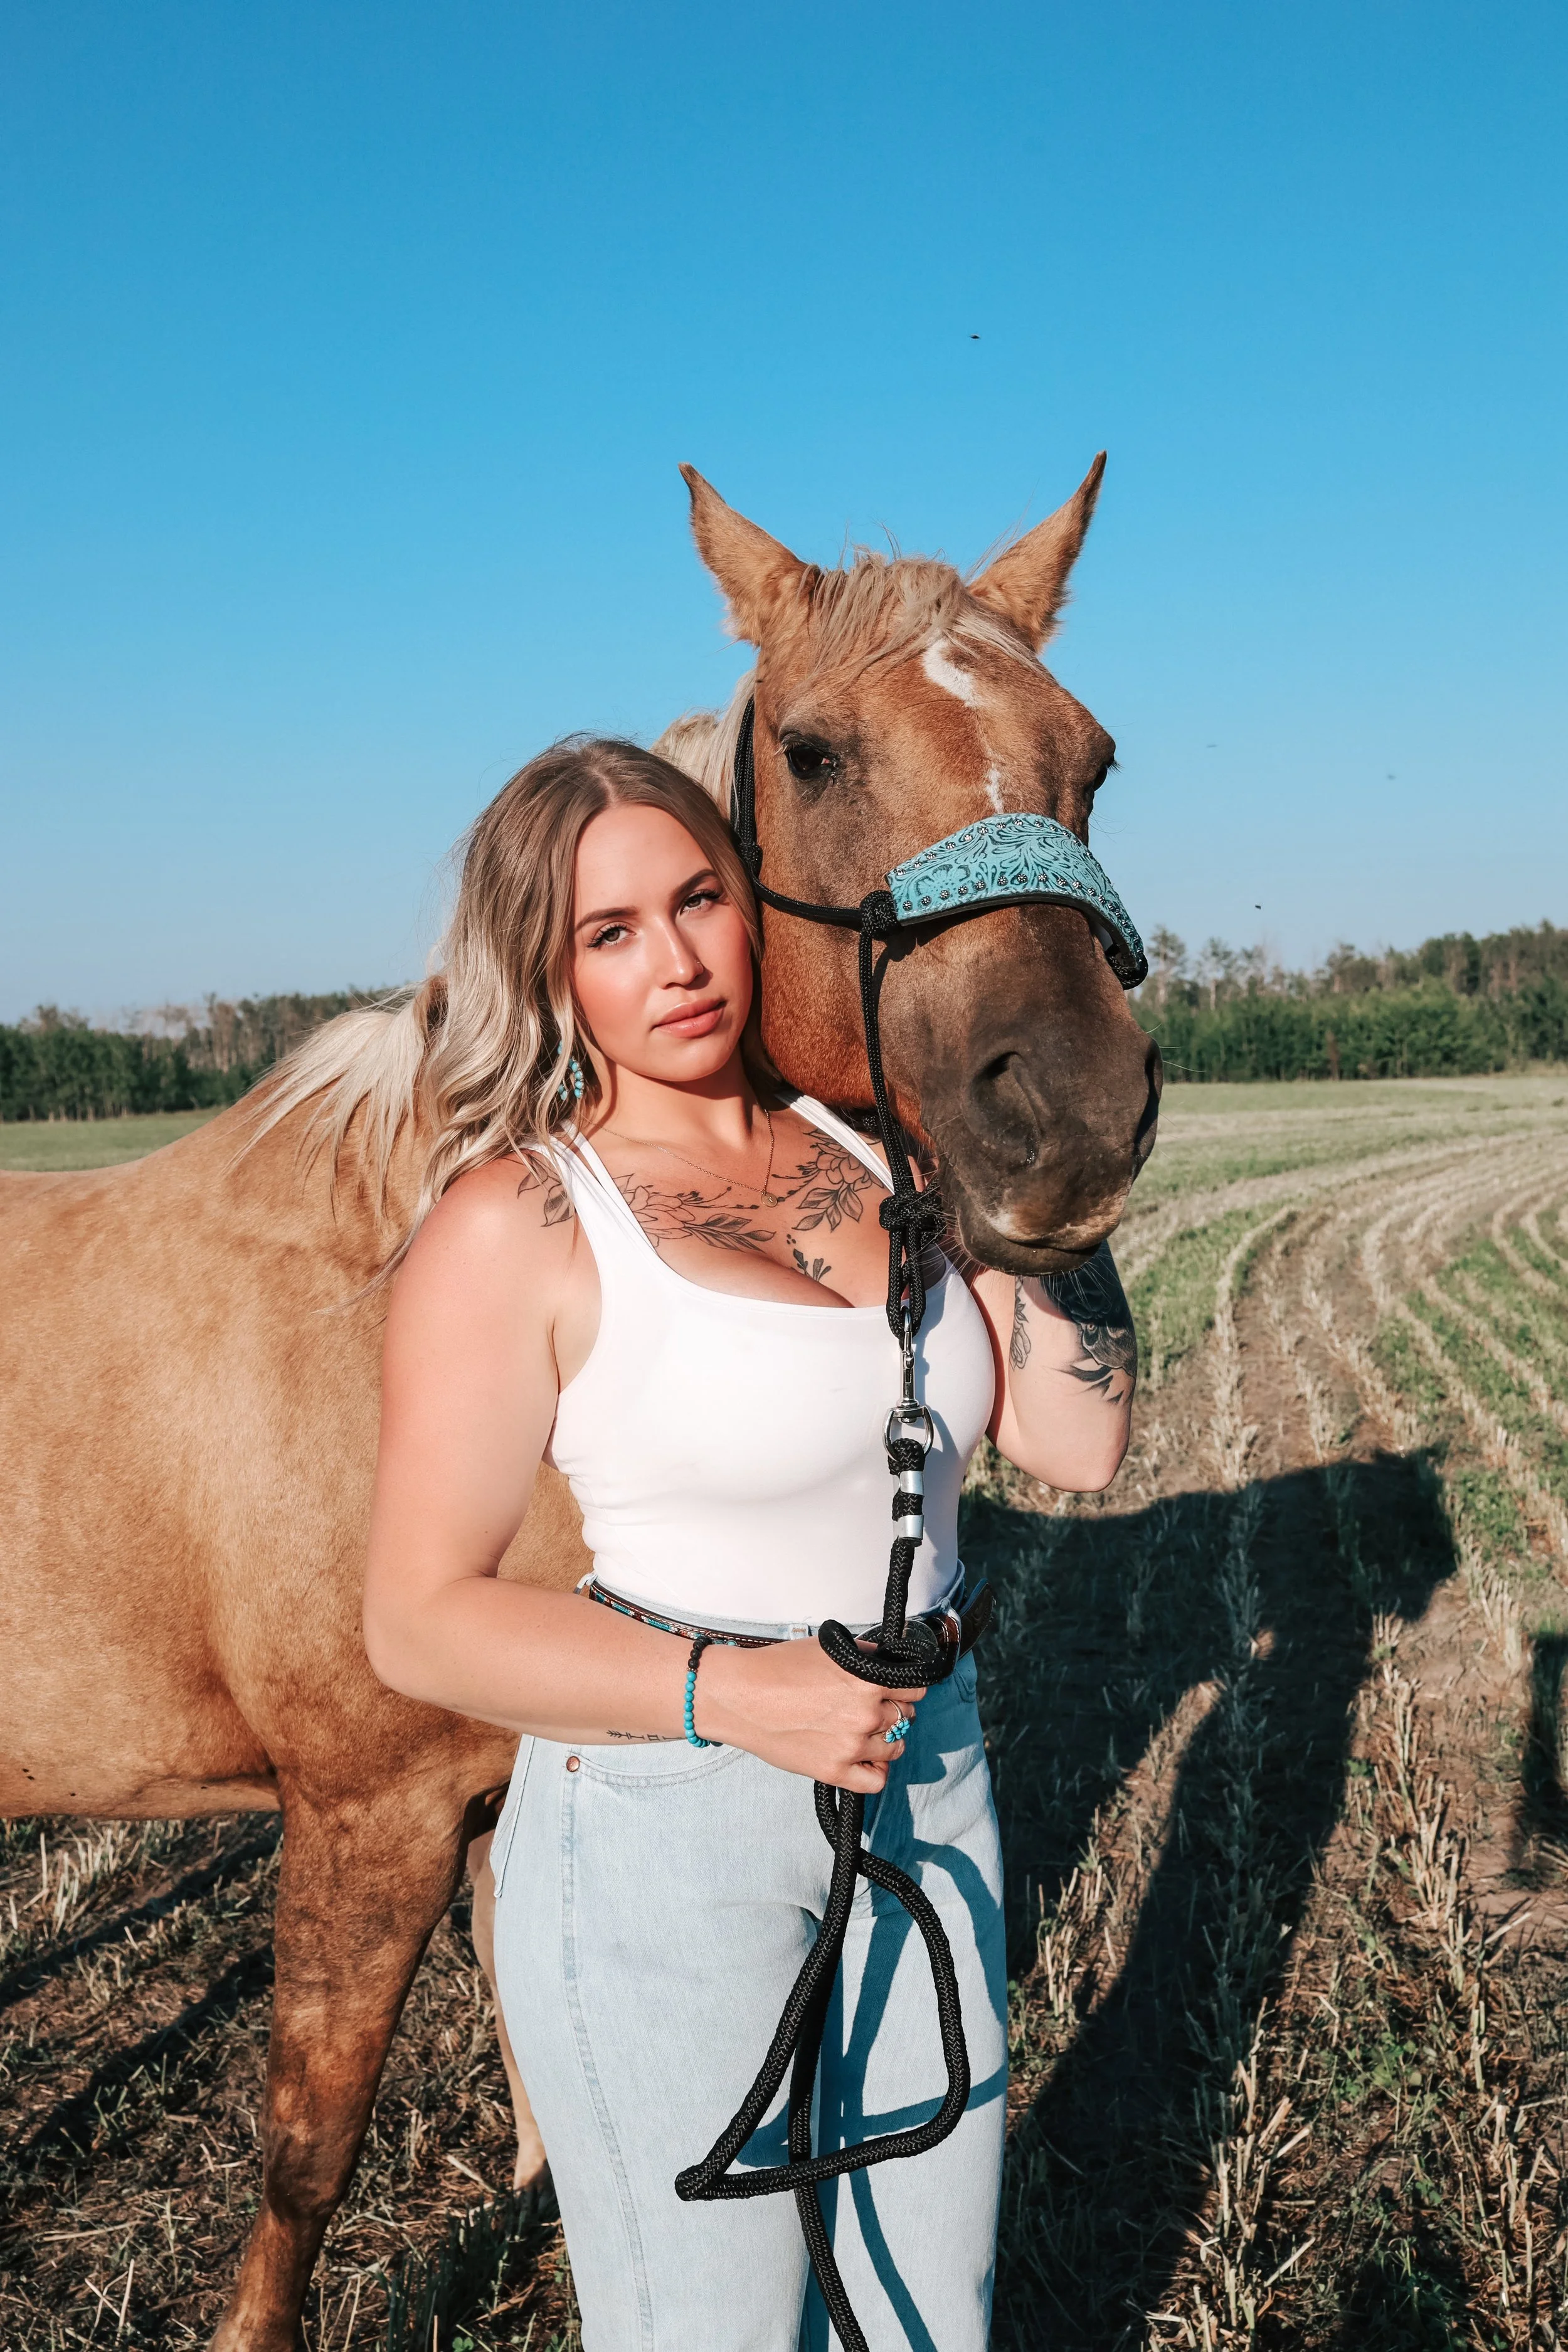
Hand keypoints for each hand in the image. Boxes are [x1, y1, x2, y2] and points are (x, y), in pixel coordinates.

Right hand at [696, 1638, 924, 1790]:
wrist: (741, 1695)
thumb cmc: (778, 1668)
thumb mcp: (829, 1649)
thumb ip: (866, 1657)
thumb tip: (892, 1662)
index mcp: (867, 1679)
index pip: (915, 1689)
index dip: (907, 1688)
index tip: (899, 1691)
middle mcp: (865, 1713)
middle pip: (906, 1717)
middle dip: (893, 1712)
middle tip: (872, 1709)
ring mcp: (852, 1744)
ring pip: (895, 1748)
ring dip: (885, 1739)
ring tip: (863, 1732)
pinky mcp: (834, 1771)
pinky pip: (876, 1780)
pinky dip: (877, 1770)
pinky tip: (865, 1759)